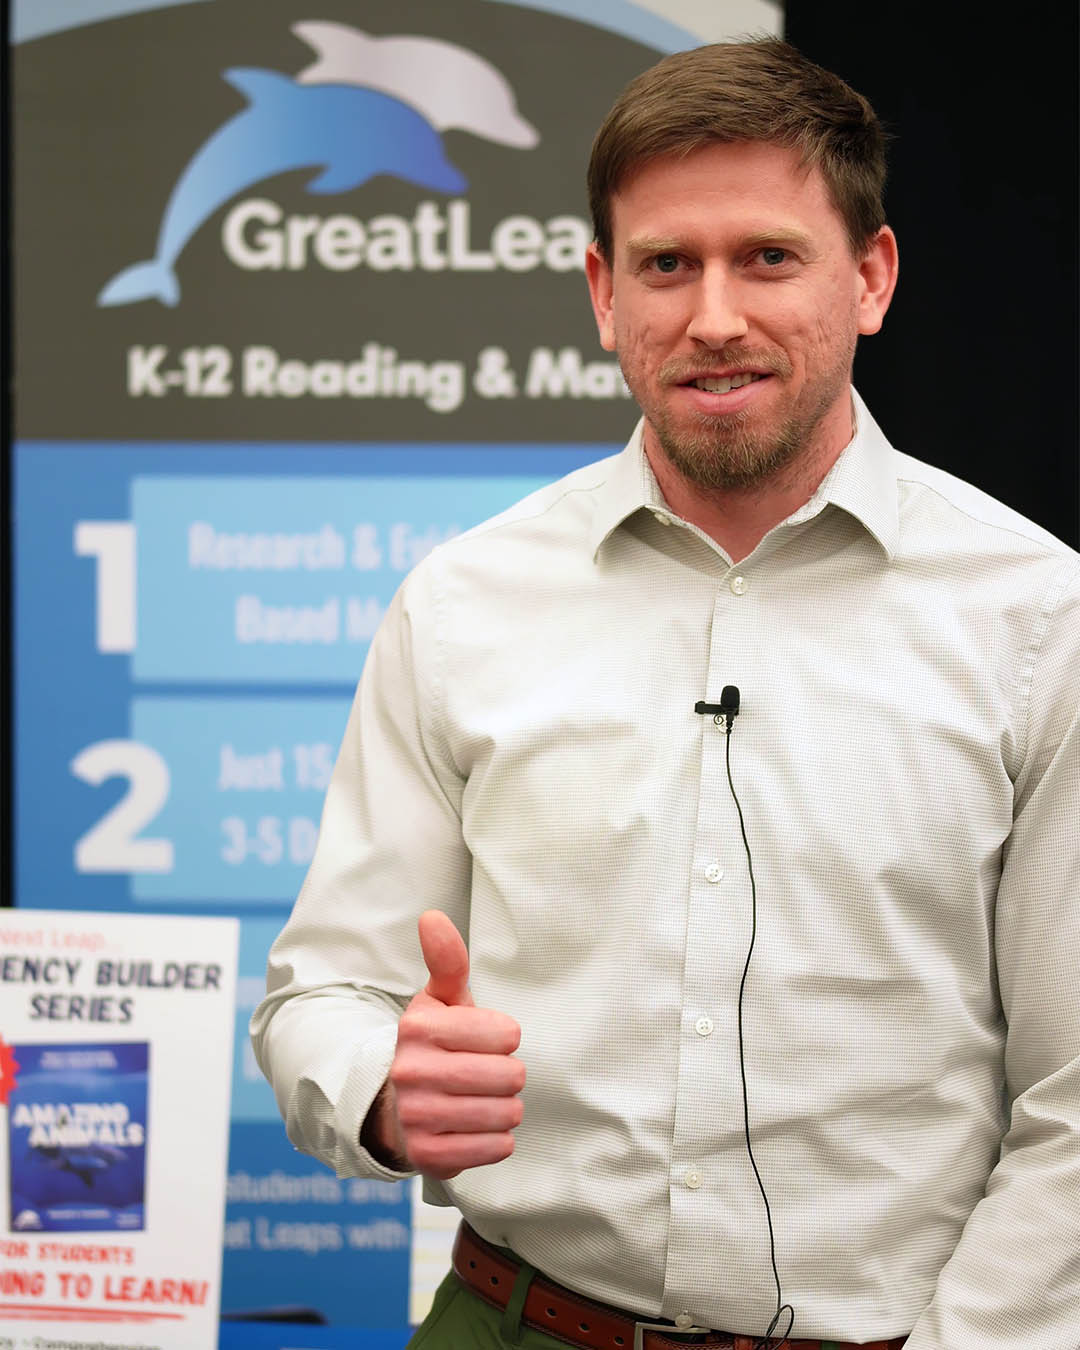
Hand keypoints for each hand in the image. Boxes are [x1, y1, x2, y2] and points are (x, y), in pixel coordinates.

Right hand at [372, 910, 525, 1179]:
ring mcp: (417, 1115)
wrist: (390, 1106)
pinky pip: (494, 1148)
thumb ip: (446, 960)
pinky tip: (480, 1128)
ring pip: (505, 1113)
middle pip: (509, 1075)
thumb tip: (433, 916)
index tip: (490, 1041)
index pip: (505, 1033)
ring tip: (486, 1100)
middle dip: (509, 1075)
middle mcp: (412, 1070)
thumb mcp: (438, 1001)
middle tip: (490, 1075)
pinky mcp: (427, 1155)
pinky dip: (497, 1139)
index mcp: (418, 1026)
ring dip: (506, 1108)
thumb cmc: (431, 1045)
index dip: (505, 1038)